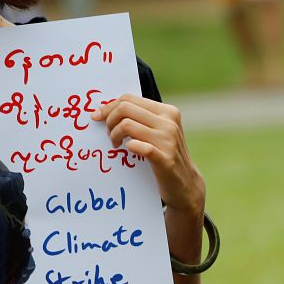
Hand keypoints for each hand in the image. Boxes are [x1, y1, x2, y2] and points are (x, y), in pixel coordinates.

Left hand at [92, 95, 204, 217]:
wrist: (185, 183)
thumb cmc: (164, 154)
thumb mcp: (158, 131)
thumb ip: (140, 118)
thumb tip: (104, 109)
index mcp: (167, 111)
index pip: (128, 99)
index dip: (108, 107)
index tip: (97, 117)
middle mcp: (169, 122)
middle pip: (125, 108)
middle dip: (109, 120)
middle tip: (108, 134)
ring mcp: (168, 140)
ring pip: (126, 125)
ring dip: (113, 135)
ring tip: (115, 144)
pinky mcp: (165, 159)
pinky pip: (138, 146)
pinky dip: (128, 146)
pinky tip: (128, 150)